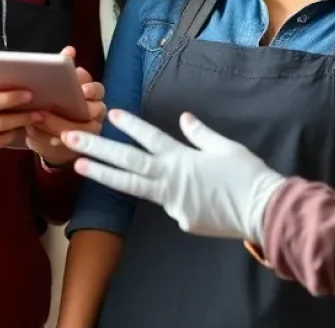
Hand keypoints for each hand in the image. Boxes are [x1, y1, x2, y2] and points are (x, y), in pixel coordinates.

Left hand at [25, 47, 105, 166]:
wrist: (53, 133)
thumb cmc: (58, 102)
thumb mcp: (60, 85)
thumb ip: (65, 68)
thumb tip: (70, 50)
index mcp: (92, 93)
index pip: (97, 89)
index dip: (91, 89)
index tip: (82, 90)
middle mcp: (96, 111)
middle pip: (96, 109)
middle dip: (77, 109)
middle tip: (51, 110)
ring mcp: (90, 129)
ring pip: (84, 129)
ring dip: (60, 125)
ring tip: (39, 119)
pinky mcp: (80, 146)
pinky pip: (71, 144)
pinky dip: (56, 140)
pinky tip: (44, 137)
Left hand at [66, 109, 286, 243]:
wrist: (263, 210)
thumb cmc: (247, 174)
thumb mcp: (225, 146)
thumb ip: (200, 134)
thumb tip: (184, 119)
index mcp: (182, 158)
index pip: (149, 137)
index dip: (129, 125)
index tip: (110, 114)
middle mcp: (170, 179)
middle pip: (127, 162)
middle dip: (97, 149)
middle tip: (71, 139)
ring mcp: (172, 203)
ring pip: (133, 187)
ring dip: (104, 175)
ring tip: (80, 166)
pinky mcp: (182, 220)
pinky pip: (170, 205)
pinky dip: (170, 197)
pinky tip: (193, 197)